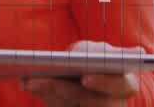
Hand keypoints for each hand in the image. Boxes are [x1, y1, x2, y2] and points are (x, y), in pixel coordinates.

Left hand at [22, 40, 143, 105]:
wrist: (100, 74)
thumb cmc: (101, 59)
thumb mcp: (100, 51)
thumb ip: (91, 52)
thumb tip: (73, 56)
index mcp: (127, 84)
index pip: (119, 85)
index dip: (103, 82)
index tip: (85, 79)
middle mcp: (115, 104)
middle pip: (88, 100)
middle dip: (61, 88)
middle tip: (38, 79)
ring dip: (47, 93)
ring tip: (27, 81)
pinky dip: (44, 96)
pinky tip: (27, 84)